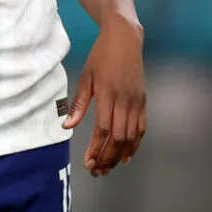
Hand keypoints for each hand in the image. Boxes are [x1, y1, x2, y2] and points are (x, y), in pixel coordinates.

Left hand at [63, 14, 145, 177]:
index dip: (97, 149)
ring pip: (131, 136)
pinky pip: (141, 128)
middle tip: (97, 171)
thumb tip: (67, 126)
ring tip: (109, 167)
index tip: (89, 163)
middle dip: (108, 157)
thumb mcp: (85, 77)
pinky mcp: (143, 102)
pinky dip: (135, 144)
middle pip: (118, 138)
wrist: (125, 39)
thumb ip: (78, 103)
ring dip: (120, 155)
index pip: (103, 129)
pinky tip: (126, 155)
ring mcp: (136, 102)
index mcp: (108, 94)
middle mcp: (125, 101)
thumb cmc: (101, 57)